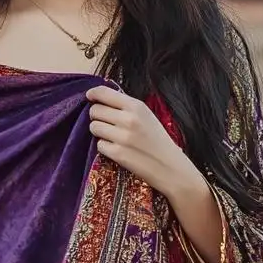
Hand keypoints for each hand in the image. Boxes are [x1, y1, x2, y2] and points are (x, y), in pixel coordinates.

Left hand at [85, 87, 208, 211]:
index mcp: (137, 106)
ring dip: (99, 132)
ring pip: (94, 127)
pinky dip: (105, 148)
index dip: (93, 94)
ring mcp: (122, 137)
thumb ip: (128, 108)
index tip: (90, 97)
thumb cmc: (160, 142)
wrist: (171, 168)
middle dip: (97, 116)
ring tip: (113, 137)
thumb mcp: (148, 117)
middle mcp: (128, 119)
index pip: (104, 93)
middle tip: (107, 123)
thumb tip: (102, 100)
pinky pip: (99, 145)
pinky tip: (118, 150)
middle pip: (95, 110)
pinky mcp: (117, 153)